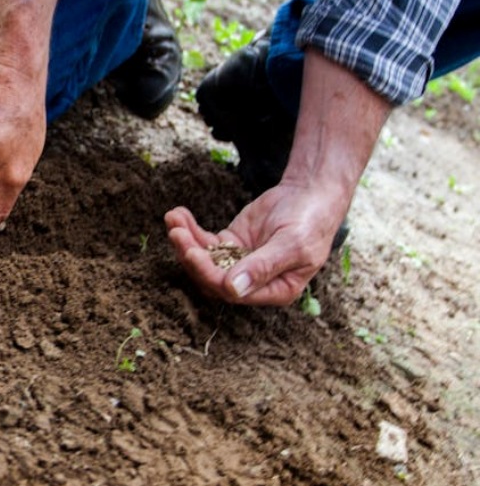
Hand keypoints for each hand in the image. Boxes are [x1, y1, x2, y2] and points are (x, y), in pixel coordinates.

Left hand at [165, 180, 349, 305]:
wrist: (312, 193)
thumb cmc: (310, 221)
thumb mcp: (292, 244)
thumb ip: (263, 267)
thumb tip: (233, 289)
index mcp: (274, 291)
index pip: (232, 292)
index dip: (209, 274)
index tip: (192, 252)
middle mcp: (253, 282)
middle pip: (211, 278)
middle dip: (191, 256)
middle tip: (176, 233)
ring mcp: (238, 263)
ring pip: (204, 260)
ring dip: (185, 241)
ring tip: (173, 218)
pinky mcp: (230, 244)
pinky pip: (204, 242)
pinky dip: (190, 229)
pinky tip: (177, 214)